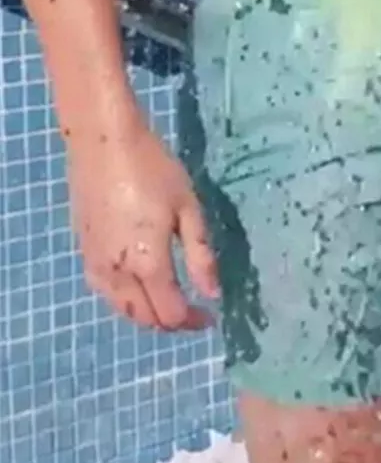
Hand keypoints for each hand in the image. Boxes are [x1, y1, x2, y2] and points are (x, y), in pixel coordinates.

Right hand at [68, 124, 219, 330]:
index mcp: (148, 263)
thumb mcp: (189, 209)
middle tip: (195, 313)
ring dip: (148, 313)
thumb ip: (200, 255)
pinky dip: (127, 299)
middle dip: (172, 322)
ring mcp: (95, 263)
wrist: (103, 140)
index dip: (193, 321)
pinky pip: (106, 291)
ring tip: (172, 300)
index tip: (211, 315)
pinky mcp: (83, 251)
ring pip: (122, 308)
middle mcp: (117, 272)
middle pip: (145, 318)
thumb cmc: (153, 169)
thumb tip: (214, 293)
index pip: (171, 313)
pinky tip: (142, 284)